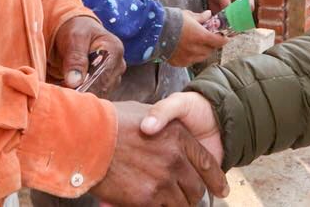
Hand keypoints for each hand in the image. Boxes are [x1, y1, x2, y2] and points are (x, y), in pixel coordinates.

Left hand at [54, 15, 124, 93]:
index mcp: (114, 50)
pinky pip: (96, 95)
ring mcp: (114, 76)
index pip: (103, 76)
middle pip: (103, 88)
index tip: (67, 90)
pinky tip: (71, 90)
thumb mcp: (74, 38)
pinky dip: (84, 95)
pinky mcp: (107, 84)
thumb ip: (75, 58)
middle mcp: (119, 65)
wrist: (78, 31)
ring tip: (65, 88)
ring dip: (83, 94)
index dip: (85, 85)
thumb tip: (75, 82)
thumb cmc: (76, 31)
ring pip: (100, 94)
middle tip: (62, 90)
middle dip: (83, 91)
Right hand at [92, 101, 228, 205]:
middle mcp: (176, 158)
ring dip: (177, 205)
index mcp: (179, 135)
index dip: (216, 180)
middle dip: (194, 196)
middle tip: (188, 199)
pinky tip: (153, 204)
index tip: (222, 190)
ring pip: (183, 204)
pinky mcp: (146, 198)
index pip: (207, 163)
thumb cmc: (111, 122)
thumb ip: (162, 125)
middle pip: (197, 188)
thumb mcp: (146, 113)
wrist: (87, 136)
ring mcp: (163, 180)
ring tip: (169, 202)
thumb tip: (164, 133)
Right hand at [167, 10, 227, 66]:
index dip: (223, 39)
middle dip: (212, 44)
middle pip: (211, 50)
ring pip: (202, 57)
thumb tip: (209, 14)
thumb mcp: (188, 15)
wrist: (154, 31)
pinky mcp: (179, 62)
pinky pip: (191, 61)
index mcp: (200, 36)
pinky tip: (189, 50)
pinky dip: (193, 56)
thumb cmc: (172, 21)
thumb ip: (201, 17)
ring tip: (199, 44)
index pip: (218, 41)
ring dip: (204, 51)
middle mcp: (196, 49)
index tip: (226, 37)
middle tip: (211, 39)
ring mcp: (187, 57)